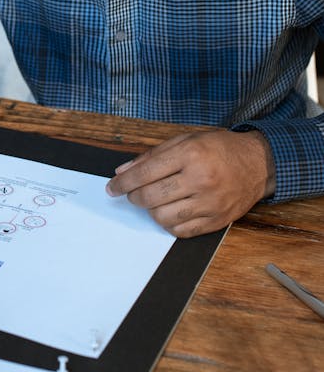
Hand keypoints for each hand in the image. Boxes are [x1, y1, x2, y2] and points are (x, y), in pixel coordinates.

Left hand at [105, 129, 274, 236]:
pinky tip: (169, 212)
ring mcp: (210, 203)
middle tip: (131, 194)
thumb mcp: (185, 140)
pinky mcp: (217, 220)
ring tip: (153, 201)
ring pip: (163, 217)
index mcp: (190, 154)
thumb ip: (152, 155)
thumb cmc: (219, 148)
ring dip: (150, 211)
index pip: (145, 173)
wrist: (258, 163)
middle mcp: (200, 179)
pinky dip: (168, 224)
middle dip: (134, 197)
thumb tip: (123, 171)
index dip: (123, 183)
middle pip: (151, 197)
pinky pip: (181, 231)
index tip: (112, 187)